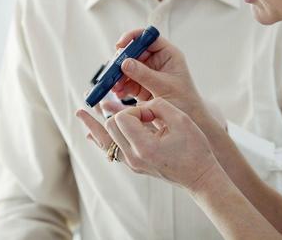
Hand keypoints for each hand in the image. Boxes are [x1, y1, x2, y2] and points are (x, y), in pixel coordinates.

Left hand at [76, 98, 219, 190]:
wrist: (200, 176)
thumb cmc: (195, 148)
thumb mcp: (180, 119)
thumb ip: (157, 105)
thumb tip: (141, 106)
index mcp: (145, 147)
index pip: (122, 118)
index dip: (134, 109)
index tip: (151, 112)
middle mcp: (134, 157)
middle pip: (110, 127)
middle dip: (122, 114)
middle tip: (140, 113)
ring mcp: (132, 163)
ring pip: (104, 141)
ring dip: (95, 125)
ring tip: (81, 113)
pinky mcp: (134, 165)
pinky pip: (111, 152)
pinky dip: (102, 140)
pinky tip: (92, 134)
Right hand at [111, 29, 212, 126]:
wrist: (188, 120)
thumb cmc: (185, 101)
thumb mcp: (164, 87)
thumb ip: (145, 75)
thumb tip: (125, 63)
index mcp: (168, 54)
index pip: (148, 37)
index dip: (133, 38)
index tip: (120, 45)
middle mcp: (157, 60)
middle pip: (133, 52)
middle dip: (121, 61)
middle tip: (112, 71)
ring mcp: (148, 73)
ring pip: (127, 68)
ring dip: (118, 76)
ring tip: (115, 87)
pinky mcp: (141, 86)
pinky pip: (126, 82)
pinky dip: (120, 86)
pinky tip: (119, 93)